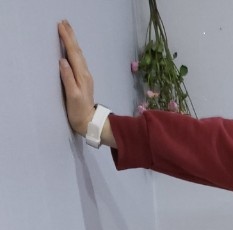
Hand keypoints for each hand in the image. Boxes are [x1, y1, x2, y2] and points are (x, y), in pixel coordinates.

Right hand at [58, 20, 96, 135]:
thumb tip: (62, 61)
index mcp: (81, 75)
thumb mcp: (72, 96)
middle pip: (77, 51)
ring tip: (67, 30)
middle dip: (70, 36)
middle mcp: (85, 73)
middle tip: (64, 22)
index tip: (60, 26)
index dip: (67, 39)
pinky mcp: (83, 80)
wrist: (89, 122)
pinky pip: (79, 60)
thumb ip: (68, 78)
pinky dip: (74, 51)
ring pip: (78, 55)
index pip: (73, 53)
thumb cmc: (79, 111)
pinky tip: (72, 48)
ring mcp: (85, 76)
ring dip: (73, 42)